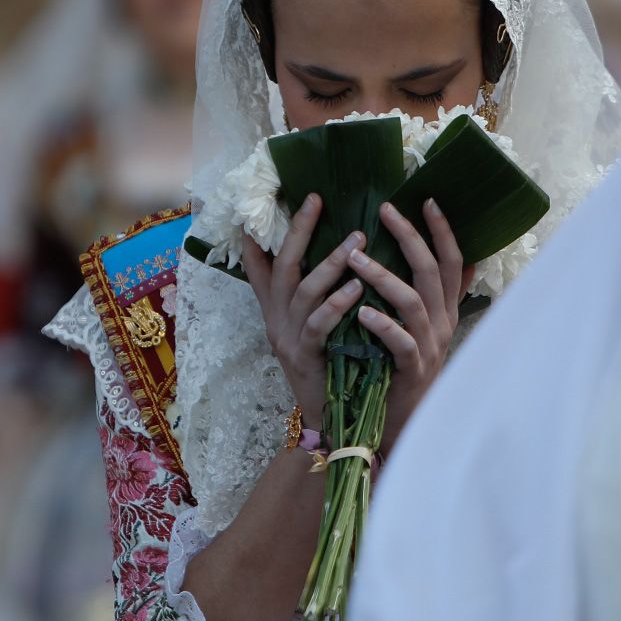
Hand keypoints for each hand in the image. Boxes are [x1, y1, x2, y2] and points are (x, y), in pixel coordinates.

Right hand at [241, 194, 366, 418]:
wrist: (330, 421)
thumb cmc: (330, 368)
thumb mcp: (315, 327)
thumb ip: (319, 294)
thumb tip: (337, 260)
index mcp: (277, 310)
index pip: (264, 264)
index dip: (267, 232)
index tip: (286, 199)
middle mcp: (277, 320)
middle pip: (282, 267)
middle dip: (298, 231)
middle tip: (319, 201)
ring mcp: (288, 339)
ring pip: (303, 292)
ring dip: (329, 263)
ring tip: (356, 241)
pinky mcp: (304, 358)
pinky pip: (318, 325)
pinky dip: (337, 303)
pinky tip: (357, 287)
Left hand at [347, 200, 472, 446]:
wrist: (400, 422)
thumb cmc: (400, 368)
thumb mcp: (419, 327)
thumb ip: (427, 294)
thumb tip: (440, 256)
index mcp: (444, 310)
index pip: (452, 261)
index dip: (443, 230)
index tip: (426, 199)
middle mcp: (443, 323)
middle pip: (433, 272)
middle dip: (410, 237)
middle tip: (384, 210)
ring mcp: (430, 347)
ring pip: (414, 302)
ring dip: (384, 276)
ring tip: (355, 257)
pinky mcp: (413, 370)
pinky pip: (402, 343)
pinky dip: (383, 326)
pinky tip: (363, 313)